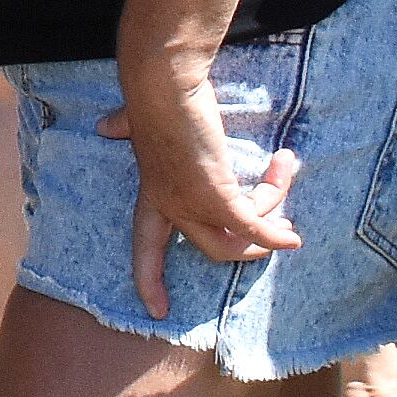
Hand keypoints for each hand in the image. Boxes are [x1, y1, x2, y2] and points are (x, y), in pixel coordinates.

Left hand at [96, 73, 302, 319]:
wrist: (164, 87)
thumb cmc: (153, 100)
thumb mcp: (137, 122)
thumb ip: (124, 126)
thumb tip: (104, 126)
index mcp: (152, 195)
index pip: (146, 248)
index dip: (149, 279)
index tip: (156, 309)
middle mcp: (171, 207)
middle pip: (213, 249)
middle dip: (249, 249)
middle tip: (279, 232)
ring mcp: (193, 205)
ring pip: (240, 238)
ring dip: (270, 225)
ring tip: (289, 210)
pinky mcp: (218, 197)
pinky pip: (255, 225)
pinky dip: (275, 233)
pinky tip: (293, 237)